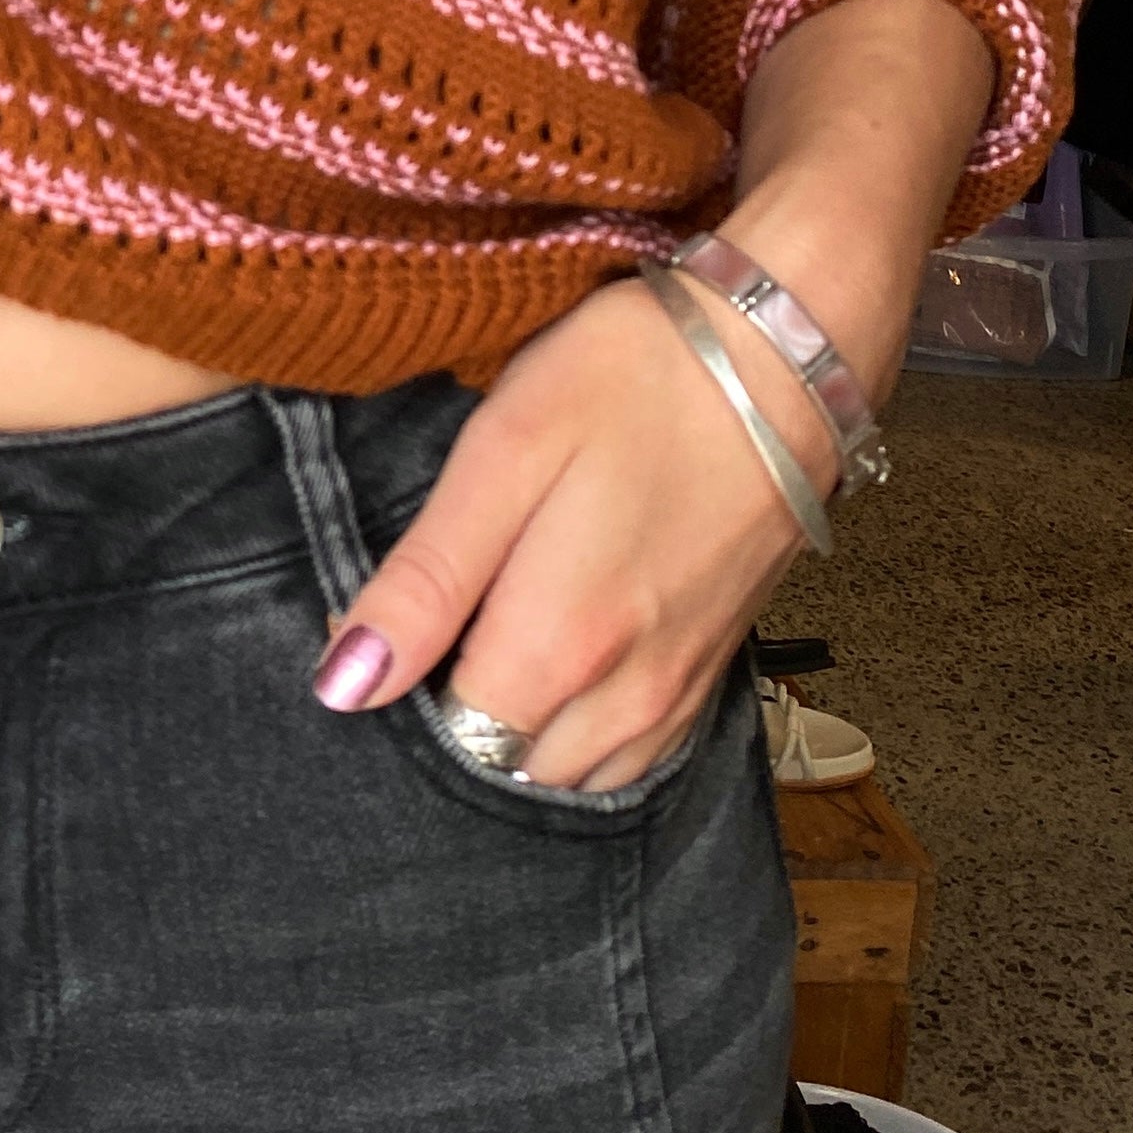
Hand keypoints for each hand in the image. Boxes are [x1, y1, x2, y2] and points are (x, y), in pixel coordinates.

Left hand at [309, 0, 996, 786]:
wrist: (791, 355)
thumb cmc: (637, 379)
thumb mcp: (507, 450)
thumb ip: (425, 580)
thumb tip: (341, 687)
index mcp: (558, 648)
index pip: (445, 743)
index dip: (397, 696)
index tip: (385, 629)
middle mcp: (625, 700)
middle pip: (508, 773)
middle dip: (457, 731)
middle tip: (434, 633)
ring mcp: (681, 694)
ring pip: (572, 777)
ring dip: (520, 740)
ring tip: (490, 645)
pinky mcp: (715, 671)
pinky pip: (632, 755)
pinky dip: (583, 737)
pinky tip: (560, 669)